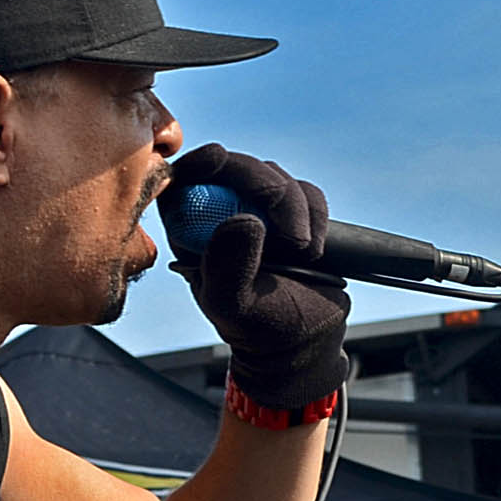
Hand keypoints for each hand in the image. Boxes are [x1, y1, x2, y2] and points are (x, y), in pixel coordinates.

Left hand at [157, 144, 350, 411]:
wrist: (302, 341)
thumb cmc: (257, 328)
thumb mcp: (233, 306)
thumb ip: (228, 267)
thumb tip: (242, 220)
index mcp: (190, 233)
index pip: (183, 179)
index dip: (198, 162)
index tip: (218, 159)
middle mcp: (220, 215)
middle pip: (235, 167)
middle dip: (265, 187)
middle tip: (289, 234)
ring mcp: (257, 210)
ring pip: (275, 175)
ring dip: (296, 207)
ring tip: (303, 252)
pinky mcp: (293, 212)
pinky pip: (306, 190)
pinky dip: (316, 212)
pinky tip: (314, 249)